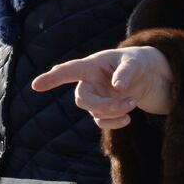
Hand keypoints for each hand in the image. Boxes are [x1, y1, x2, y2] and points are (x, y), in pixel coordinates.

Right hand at [31, 46, 174, 129]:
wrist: (147, 76)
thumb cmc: (137, 62)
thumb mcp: (136, 62)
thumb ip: (127, 72)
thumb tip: (118, 88)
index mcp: (91, 65)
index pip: (69, 70)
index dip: (52, 78)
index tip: (36, 85)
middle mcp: (89, 81)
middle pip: (82, 99)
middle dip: (103, 105)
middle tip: (128, 103)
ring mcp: (95, 97)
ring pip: (94, 112)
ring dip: (114, 112)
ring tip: (133, 102)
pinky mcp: (102, 110)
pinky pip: (102, 121)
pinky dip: (115, 122)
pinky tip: (128, 118)